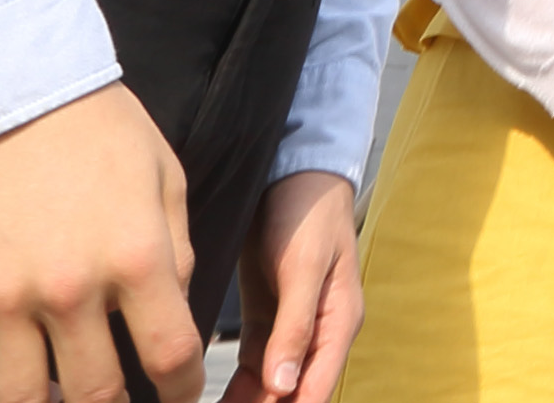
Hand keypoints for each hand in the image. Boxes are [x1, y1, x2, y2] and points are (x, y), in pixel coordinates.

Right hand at [0, 82, 201, 402]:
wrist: (13, 93)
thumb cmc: (101, 132)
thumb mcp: (165, 181)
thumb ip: (176, 253)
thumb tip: (175, 312)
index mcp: (137, 257)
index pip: (171, 356)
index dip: (183, 389)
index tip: (180, 393)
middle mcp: (71, 290)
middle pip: (96, 396)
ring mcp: (5, 301)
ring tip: (57, 400)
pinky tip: (0, 397)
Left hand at [216, 175, 361, 402]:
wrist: (291, 174)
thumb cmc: (307, 214)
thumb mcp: (304, 269)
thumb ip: (296, 327)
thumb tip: (284, 388)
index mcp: (338, 322)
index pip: (316, 389)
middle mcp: (319, 332)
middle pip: (293, 393)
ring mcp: (292, 327)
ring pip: (270, 385)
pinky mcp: (268, 319)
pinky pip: (253, 367)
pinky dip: (237, 387)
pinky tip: (214, 399)